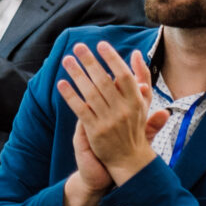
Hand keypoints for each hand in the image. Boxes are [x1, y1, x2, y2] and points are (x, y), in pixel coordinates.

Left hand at [56, 43, 164, 185]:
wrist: (129, 161)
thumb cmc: (135, 127)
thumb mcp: (144, 103)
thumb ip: (142, 78)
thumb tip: (137, 53)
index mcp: (136, 102)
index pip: (124, 75)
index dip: (113, 59)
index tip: (101, 45)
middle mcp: (123, 110)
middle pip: (104, 81)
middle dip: (90, 62)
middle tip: (78, 46)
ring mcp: (109, 121)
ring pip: (91, 93)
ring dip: (78, 75)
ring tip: (67, 60)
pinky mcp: (95, 132)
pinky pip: (81, 110)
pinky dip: (71, 96)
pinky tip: (61, 84)